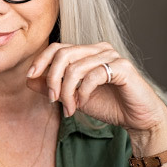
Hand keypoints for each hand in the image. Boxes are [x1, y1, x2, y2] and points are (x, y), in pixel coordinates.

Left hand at [26, 42, 166, 147]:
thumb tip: (29, 79)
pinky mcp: (123, 68)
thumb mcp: (74, 97)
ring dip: (67, 91)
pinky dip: (83, 92)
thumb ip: (53, 87)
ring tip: (70, 108)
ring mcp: (112, 56)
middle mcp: (99, 49)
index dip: (41, 60)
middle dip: (52, 78)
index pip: (58, 47)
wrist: (137, 119)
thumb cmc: (108, 105)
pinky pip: (93, 76)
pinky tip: (83, 103)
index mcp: (88, 52)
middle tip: (52, 99)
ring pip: (76, 67)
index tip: (30, 77)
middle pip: (63, 54)